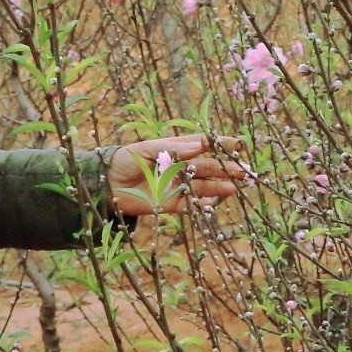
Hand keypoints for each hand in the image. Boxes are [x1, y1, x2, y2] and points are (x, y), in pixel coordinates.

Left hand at [106, 133, 249, 216]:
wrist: (106, 183)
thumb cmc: (125, 159)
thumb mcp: (147, 148)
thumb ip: (172, 148)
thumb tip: (199, 145)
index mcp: (176, 149)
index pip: (204, 145)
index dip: (221, 145)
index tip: (238, 145)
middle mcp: (180, 167)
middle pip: (209, 167)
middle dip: (227, 169)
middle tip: (244, 171)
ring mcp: (177, 185)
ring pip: (203, 186)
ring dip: (219, 187)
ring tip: (235, 188)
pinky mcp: (170, 203)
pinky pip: (189, 205)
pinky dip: (201, 206)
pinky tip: (214, 206)